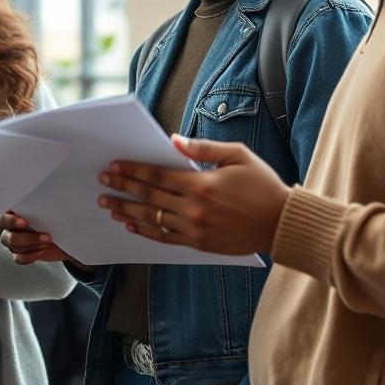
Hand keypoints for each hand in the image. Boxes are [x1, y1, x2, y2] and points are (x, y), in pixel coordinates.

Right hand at [0, 211, 91, 270]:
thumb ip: (43, 206)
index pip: (3, 218)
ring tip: (47, 241)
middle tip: (45, 236)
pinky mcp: (21, 254)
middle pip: (6, 237)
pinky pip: (19, 258)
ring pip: (14, 248)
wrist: (62, 233)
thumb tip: (49, 200)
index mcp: (13, 214)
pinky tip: (42, 251)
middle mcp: (10, 228)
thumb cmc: (54, 216)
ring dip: (32, 246)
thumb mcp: (50, 209)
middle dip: (26, 238)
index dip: (11, 221)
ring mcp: (14, 243)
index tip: (25, 222)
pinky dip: (31, 256)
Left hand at [97, 135, 290, 254]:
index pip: (157, 176)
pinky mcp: (200, 244)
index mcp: (203, 184)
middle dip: (123, 187)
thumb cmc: (263, 185)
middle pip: (149, 197)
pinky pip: (166, 238)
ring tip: (109, 205)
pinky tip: (131, 226)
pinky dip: (146, 232)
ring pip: (152, 220)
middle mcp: (195, 209)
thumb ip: (203, 148)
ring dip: (127, 212)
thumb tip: (174, 140)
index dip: (133, 170)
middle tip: (103, 182)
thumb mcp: (238, 155)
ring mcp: (196, 229)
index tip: (114, 166)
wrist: (282, 222)